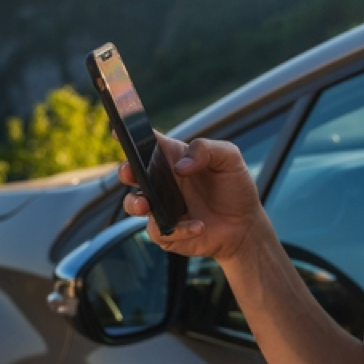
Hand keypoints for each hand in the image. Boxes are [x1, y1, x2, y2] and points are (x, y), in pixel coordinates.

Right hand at [119, 134, 269, 262]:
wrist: (245, 225)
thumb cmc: (234, 187)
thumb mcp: (229, 158)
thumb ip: (205, 150)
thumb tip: (180, 166)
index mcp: (173, 158)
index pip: (148, 143)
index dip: (130, 136)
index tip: (119, 132)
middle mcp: (162, 181)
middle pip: (131, 172)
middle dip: (125, 171)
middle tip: (130, 172)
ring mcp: (161, 207)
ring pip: (133, 204)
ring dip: (135, 203)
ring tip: (146, 204)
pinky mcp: (166, 231)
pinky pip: (158, 231)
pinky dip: (178, 229)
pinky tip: (198, 225)